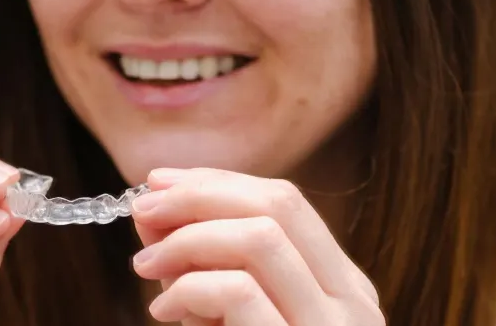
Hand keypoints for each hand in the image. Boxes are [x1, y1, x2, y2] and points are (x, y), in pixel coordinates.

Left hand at [129, 168, 383, 324]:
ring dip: (188, 239)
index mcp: (341, 284)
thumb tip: (151, 204)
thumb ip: (198, 264)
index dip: (215, 183)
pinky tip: (164, 313)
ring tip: (147, 267)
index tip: (157, 186)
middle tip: (144, 209)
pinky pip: (240, 291)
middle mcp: (352, 300)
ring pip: (262, 238)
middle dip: (200, 193)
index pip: (285, 202)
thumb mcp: (224, 314)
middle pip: (280, 204)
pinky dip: (188, 290)